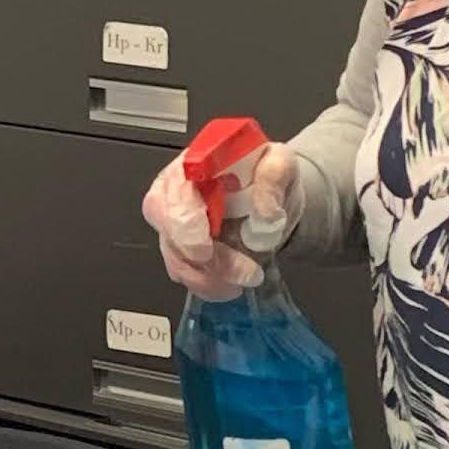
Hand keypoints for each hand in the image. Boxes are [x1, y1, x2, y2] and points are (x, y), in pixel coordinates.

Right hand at [141, 142, 299, 299]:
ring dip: (208, 276)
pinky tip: (231, 286)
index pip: (176, 188)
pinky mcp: (180, 248)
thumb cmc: (265, 175)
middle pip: (168, 226)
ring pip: (175, 255)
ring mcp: (173, 221)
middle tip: (244, 272)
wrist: (269, 198)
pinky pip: (183, 273)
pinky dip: (207, 285)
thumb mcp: (280, 163)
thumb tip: (265, 212)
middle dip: (201, 258)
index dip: (185, 219)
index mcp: (194, 161)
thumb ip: (274, 176)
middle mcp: (173, 190)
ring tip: (248, 278)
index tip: (204, 249)